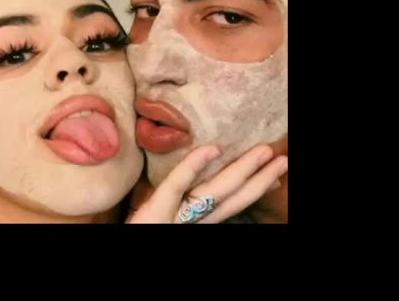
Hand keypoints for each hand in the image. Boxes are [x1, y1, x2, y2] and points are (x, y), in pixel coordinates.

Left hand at [127, 144, 287, 223]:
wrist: (117, 250)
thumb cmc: (139, 231)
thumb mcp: (160, 218)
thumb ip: (176, 205)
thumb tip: (190, 189)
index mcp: (193, 222)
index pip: (228, 205)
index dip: (251, 190)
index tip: (273, 177)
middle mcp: (191, 221)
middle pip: (230, 197)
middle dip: (258, 178)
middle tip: (281, 159)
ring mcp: (176, 218)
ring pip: (215, 192)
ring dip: (243, 170)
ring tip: (266, 153)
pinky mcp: (156, 215)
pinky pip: (176, 187)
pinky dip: (193, 167)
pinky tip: (213, 149)